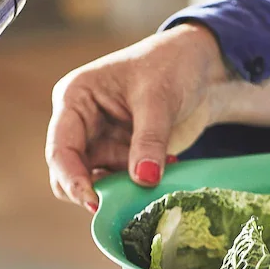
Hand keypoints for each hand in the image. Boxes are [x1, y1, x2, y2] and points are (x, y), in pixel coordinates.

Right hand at [45, 24, 269, 211]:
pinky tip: (166, 169)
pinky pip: (124, 182)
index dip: (70, 176)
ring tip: (159, 169)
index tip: (91, 200)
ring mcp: (105, 141)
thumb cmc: (176, 66)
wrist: (209, 68)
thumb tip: (144, 180)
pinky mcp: (128, 154)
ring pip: (98, 182)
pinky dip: (140, 185)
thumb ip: (148, 141)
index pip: (60, 145)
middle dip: (94, 188)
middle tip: (123, 201)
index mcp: (77, 98)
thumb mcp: (161, 100)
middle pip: (72, 171)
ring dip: (121, 189)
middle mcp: (83, 121)